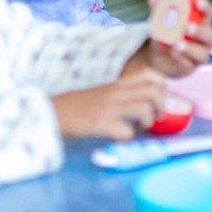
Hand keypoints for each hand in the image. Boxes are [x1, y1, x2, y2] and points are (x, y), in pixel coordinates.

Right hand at [51, 69, 165, 139]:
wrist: (50, 114)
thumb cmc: (76, 106)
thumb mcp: (102, 93)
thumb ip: (122, 94)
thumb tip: (146, 102)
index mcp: (117, 84)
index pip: (150, 74)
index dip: (161, 86)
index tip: (158, 98)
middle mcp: (116, 92)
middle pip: (154, 91)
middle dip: (161, 105)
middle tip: (155, 116)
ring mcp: (109, 107)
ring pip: (145, 107)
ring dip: (148, 120)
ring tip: (140, 127)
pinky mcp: (101, 124)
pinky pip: (127, 131)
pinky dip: (128, 137)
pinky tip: (119, 137)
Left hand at [122, 0, 211, 79]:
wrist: (158, 57)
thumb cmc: (167, 33)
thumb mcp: (160, 17)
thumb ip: (158, 3)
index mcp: (201, 21)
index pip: (208, 12)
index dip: (205, 7)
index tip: (198, 2)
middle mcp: (204, 38)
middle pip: (209, 34)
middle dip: (199, 30)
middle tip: (186, 26)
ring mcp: (198, 54)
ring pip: (201, 52)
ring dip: (189, 47)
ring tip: (176, 43)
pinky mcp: (189, 67)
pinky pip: (188, 63)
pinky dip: (179, 58)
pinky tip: (171, 52)